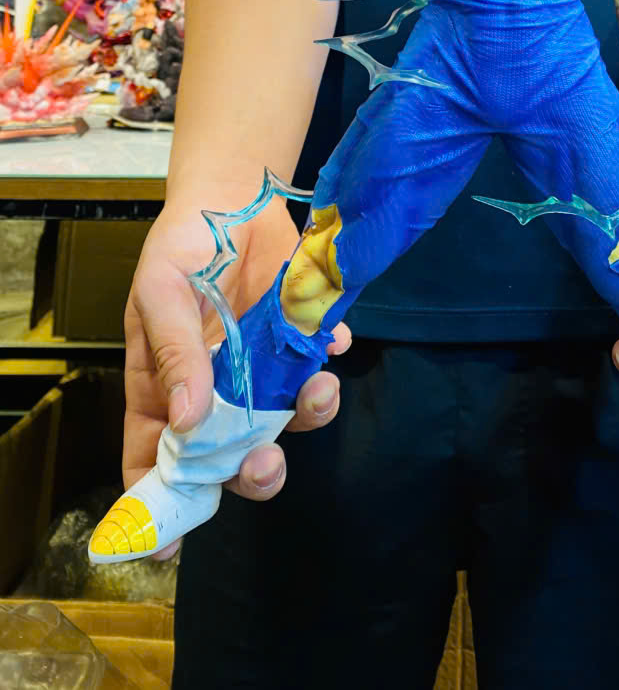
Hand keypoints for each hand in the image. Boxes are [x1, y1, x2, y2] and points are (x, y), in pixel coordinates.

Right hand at [123, 191, 349, 557]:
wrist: (231, 195)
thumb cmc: (181, 246)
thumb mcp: (161, 293)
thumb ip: (175, 355)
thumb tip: (188, 420)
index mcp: (166, 386)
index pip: (157, 456)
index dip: (161, 502)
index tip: (173, 544)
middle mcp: (217, 389)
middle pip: (232, 453)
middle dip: (251, 471)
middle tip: (264, 463)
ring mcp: (262, 367)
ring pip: (287, 416)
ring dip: (306, 416)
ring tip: (319, 389)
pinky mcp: (300, 339)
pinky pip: (322, 364)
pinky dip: (333, 361)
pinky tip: (338, 341)